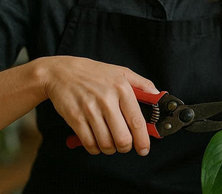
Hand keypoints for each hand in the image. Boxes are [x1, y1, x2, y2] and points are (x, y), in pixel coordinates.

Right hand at [37, 56, 157, 156]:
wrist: (63, 73)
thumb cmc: (95, 73)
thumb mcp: (122, 72)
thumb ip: (143, 84)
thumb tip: (158, 95)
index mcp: (122, 88)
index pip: (137, 121)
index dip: (143, 139)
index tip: (144, 148)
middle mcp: (107, 99)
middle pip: (122, 138)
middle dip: (126, 147)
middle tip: (125, 145)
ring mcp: (90, 110)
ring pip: (106, 143)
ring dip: (110, 149)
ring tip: (111, 142)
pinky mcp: (75, 118)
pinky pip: (89, 143)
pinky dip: (95, 148)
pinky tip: (97, 142)